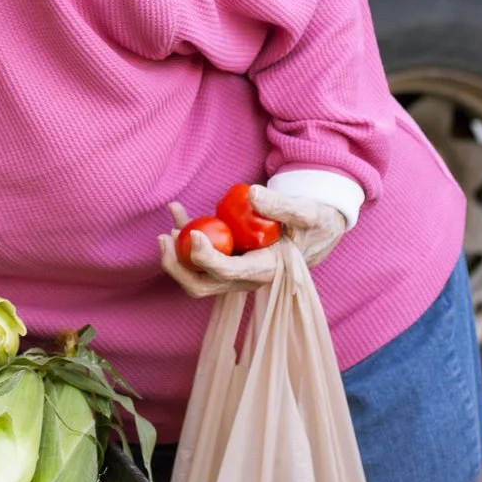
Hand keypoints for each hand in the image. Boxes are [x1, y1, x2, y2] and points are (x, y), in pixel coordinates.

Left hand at [155, 188, 349, 298]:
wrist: (316, 230)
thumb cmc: (313, 221)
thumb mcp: (306, 211)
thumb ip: (282, 206)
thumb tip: (252, 195)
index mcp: (266, 270)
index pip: (230, 274)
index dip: (208, 259)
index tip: (194, 233)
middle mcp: (245, 277)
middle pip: (203, 285)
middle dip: (178, 267)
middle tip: (165, 237)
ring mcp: (233, 271)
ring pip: (196, 274)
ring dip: (176, 253)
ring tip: (171, 220)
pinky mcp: (227, 258)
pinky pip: (199, 255)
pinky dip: (185, 235)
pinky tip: (177, 210)